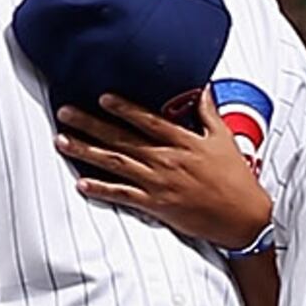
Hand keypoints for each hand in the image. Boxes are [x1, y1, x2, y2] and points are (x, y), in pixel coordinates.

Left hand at [56, 96, 270, 262]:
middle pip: (121, 138)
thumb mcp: (224, 139)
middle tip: (65, 112)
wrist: (244, 218)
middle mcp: (166, 160)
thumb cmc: (236, 179)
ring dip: (86, 151)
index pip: (147, 120)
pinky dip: (101, 190)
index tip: (102, 97)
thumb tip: (202, 87)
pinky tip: (81, 183)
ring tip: (62, 141)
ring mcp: (159, 183)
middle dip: (90, 124)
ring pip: (115, 164)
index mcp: (183, 142)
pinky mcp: (156, 206)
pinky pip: (123, 196)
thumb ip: (208, 112)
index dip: (123, 108)